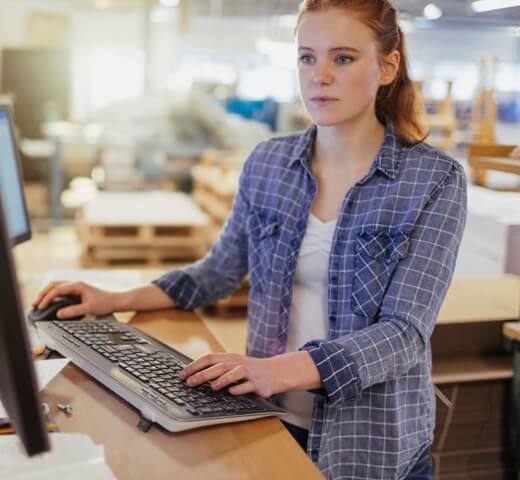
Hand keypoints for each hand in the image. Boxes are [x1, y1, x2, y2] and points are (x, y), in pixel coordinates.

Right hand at [33, 281, 117, 318]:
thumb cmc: (105, 303)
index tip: (40, 307)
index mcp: (77, 285)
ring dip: (47, 294)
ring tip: (39, 303)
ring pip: (57, 287)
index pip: (57, 289)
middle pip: (54, 285)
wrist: (115, 301)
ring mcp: (76, 287)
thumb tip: (58, 314)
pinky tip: (50, 303)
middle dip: (43, 294)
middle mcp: (75, 284)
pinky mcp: (77, 292)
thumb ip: (73, 311)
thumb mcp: (89, 309)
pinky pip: (61, 292)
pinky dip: (53, 296)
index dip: (47, 298)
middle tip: (35, 304)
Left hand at [179, 351, 321, 397]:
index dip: (194, 365)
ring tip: (212, 387)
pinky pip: (247, 385)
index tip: (182, 374)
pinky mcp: (257, 383)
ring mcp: (248, 372)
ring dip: (221, 380)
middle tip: (189, 382)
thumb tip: (194, 374)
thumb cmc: (250, 370)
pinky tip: (232, 392)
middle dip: (202, 374)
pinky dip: (239, 388)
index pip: (209, 358)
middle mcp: (237, 363)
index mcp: (229, 358)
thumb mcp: (234, 364)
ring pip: (233, 373)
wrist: (275, 372)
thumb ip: (217, 367)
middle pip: (218, 366)